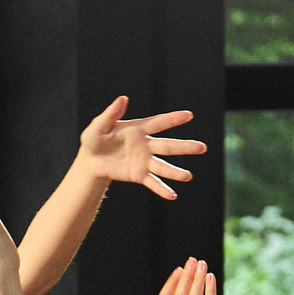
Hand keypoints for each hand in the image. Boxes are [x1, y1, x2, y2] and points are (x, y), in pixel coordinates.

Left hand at [75, 95, 203, 199]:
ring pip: (163, 166)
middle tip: (202, 148)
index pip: (159, 123)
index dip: (173, 119)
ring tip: (188, 176)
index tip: (189, 115)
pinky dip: (162, 189)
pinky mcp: (139, 175)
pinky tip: (172, 196)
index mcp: (139, 129)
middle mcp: (146, 145)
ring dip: (175, 172)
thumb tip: (123, 98)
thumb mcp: (99, 125)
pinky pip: (152, 182)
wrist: (91, 160)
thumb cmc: (95, 138)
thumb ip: (111, 114)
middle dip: (185, 147)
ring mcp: (144, 161)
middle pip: (168, 146)